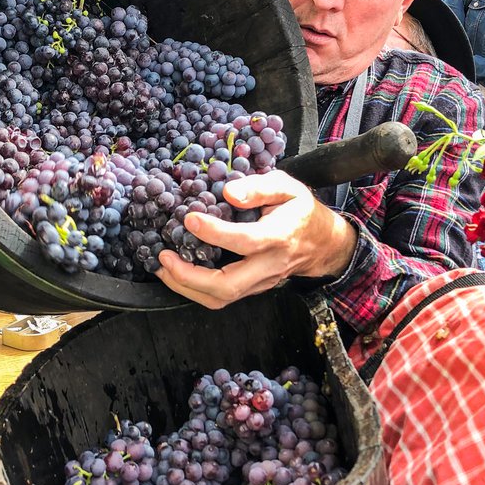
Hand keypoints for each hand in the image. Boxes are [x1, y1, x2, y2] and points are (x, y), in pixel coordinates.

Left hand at [154, 171, 357, 310]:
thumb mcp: (288, 187)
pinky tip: (176, 273)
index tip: (190, 218)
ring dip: (187, 288)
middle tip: (165, 258)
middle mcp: (268, 266)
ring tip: (163, 268)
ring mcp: (260, 283)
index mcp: (279, 237)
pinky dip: (194, 289)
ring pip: (221, 298)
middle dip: (190, 277)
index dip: (215, 233)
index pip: (245, 241)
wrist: (322, 244)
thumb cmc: (300, 211)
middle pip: (228, 286)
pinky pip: (221, 297)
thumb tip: (229, 192)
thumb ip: (260, 187)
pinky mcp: (252, 289)